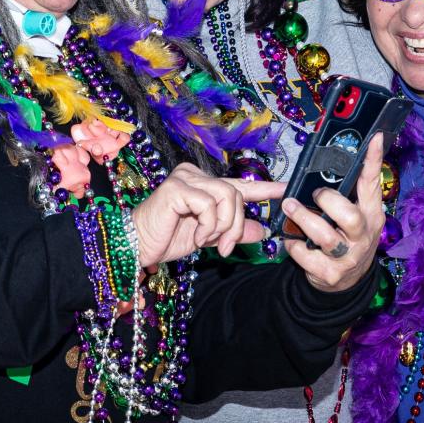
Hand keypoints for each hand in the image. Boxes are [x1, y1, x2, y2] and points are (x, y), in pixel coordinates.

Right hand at [131, 163, 283, 265]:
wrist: (136, 246)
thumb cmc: (166, 239)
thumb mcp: (209, 238)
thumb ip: (234, 232)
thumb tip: (263, 230)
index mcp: (204, 186)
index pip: (240, 184)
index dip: (264, 188)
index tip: (286, 190)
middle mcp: (195, 175)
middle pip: (236, 194)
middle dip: (237, 225)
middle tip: (226, 247)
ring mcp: (185, 178)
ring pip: (226, 197)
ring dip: (224, 227)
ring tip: (209, 242)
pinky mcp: (177, 188)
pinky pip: (209, 205)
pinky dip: (208, 226)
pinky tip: (197, 236)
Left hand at [281, 135, 385, 293]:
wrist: (346, 283)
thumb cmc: (347, 239)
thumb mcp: (355, 216)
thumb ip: (348, 194)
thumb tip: (329, 164)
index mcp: (371, 216)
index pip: (373, 185)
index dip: (374, 161)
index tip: (374, 138)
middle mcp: (363, 236)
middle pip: (349, 216)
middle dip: (327, 200)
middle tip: (315, 194)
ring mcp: (348, 257)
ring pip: (324, 236)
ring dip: (302, 218)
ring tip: (290, 207)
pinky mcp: (329, 273)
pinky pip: (305, 254)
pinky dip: (293, 244)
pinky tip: (293, 238)